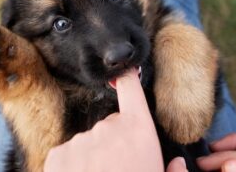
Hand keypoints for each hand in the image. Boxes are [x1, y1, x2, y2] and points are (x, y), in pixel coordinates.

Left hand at [44, 68, 166, 171]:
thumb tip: (177, 163)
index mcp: (138, 132)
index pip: (132, 91)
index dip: (129, 79)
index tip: (124, 72)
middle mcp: (109, 128)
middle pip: (113, 124)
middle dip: (116, 141)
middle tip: (120, 168)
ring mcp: (81, 140)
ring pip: (91, 141)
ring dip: (94, 155)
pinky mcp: (58, 154)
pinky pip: (70, 152)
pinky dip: (75, 164)